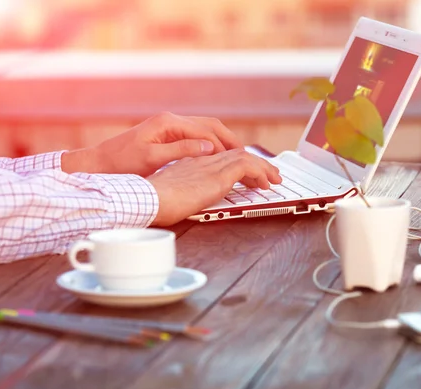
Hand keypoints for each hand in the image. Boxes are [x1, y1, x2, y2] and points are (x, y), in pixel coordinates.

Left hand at [61, 112, 242, 175]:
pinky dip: (211, 144)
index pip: (206, 132)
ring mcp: (169, 126)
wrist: (97, 163)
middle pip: (211, 125)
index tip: (240, 161)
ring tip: (238, 157)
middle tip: (247, 156)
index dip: (224, 147)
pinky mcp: (167, 135)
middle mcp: (171, 120)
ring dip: (223, 142)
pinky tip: (217, 157)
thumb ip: (182, 151)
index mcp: (169, 123)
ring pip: (205, 129)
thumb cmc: (121, 163)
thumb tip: (210, 149)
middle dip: (230, 140)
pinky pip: (196, 136)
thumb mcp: (152, 158)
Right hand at [147, 149, 281, 225]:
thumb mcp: (169, 194)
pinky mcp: (218, 175)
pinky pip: (247, 166)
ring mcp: (210, 166)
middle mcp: (202, 161)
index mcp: (190, 164)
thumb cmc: (152, 202)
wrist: (146, 199)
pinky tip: (265, 184)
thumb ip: (182, 192)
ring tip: (274, 180)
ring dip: (264, 168)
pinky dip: (260, 172)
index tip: (249, 176)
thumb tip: (187, 200)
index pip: (221, 158)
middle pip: (236, 155)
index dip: (238, 164)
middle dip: (257, 164)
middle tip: (270, 175)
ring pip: (245, 158)